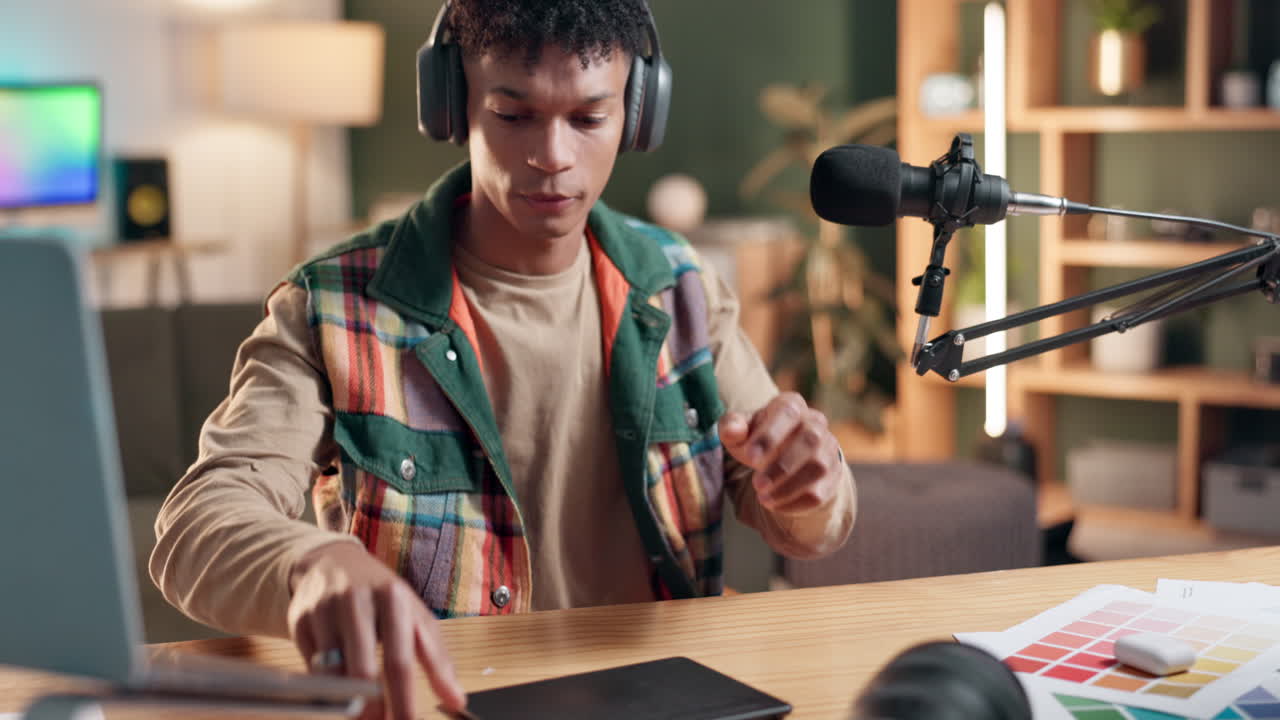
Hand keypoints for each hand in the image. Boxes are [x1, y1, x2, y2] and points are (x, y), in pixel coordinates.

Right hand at [288, 542, 465, 718]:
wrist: (333, 563)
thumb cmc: (382, 596)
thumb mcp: (415, 616)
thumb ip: (437, 658)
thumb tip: (457, 699)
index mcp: (393, 598)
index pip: (399, 661)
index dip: (403, 701)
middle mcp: (356, 601)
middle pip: (362, 670)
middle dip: (372, 709)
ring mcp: (324, 610)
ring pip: (331, 673)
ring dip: (346, 703)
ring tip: (361, 716)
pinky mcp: (299, 621)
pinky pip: (309, 668)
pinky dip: (324, 689)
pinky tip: (337, 696)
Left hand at [719, 392, 843, 514]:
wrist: (784, 457)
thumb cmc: (759, 439)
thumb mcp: (741, 432)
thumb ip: (732, 427)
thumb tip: (732, 430)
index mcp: (792, 405)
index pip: (788, 412)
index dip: (770, 435)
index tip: (750, 456)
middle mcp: (816, 423)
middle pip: (810, 440)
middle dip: (782, 465)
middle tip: (757, 484)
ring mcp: (829, 449)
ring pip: (819, 467)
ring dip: (790, 486)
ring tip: (764, 498)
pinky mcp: (833, 475)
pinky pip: (822, 491)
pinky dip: (797, 502)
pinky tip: (776, 505)